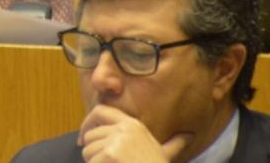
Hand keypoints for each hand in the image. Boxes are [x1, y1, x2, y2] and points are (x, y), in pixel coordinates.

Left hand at [77, 105, 192, 162]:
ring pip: (87, 150)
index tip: (83, 139)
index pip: (100, 111)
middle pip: (90, 135)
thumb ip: (173, 143)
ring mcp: (117, 140)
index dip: (87, 123)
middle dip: (91, 152)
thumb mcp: (165, 154)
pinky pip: (90, 161)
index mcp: (133, 125)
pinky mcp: (110, 153)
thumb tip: (187, 136)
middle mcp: (124, 128)